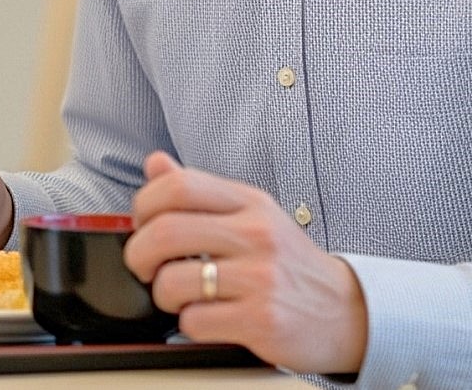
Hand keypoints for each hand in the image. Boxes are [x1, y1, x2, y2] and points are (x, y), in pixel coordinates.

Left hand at [126, 152, 365, 373]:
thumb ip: (201, 194)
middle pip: (165, 232)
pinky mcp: (263, 319)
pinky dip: (189, 324)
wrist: (349, 313)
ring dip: (163, 295)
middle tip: (144, 267)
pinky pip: (195, 320)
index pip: (178, 185)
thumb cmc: (290, 265)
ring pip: (172, 281)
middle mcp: (257, 235)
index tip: (142, 225)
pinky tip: (208, 319)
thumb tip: (154, 164)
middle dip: (138, 255)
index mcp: (249, 204)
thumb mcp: (253, 216)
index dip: (143, 205)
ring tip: (180, 297)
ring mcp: (261, 278)